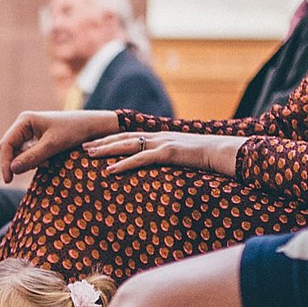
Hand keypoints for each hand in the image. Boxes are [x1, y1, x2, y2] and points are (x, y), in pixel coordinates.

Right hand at [0, 109, 119, 181]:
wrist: (92, 126)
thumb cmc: (73, 131)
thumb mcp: (52, 146)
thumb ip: (32, 157)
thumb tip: (12, 169)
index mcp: (24, 120)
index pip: (7, 144)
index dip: (5, 163)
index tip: (8, 180)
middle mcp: (24, 125)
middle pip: (11, 150)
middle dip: (21, 162)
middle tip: (40, 168)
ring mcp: (30, 132)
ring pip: (20, 154)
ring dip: (31, 162)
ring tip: (48, 163)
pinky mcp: (37, 140)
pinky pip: (29, 154)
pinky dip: (37, 161)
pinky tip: (49, 161)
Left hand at [83, 129, 242, 176]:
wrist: (225, 152)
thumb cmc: (206, 156)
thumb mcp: (184, 156)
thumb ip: (170, 157)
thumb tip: (162, 165)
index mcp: (161, 137)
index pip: (130, 135)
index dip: (111, 139)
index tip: (94, 143)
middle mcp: (158, 136)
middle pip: (124, 138)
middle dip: (102, 142)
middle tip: (82, 148)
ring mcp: (163, 143)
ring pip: (128, 145)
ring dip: (107, 150)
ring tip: (89, 156)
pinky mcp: (169, 153)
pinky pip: (142, 159)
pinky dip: (124, 164)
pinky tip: (110, 171)